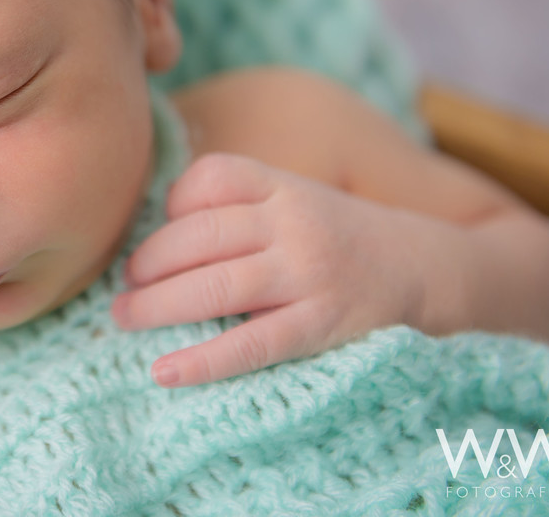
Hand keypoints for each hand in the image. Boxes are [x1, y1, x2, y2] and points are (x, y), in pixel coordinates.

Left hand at [112, 152, 438, 387]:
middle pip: (200, 235)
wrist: (426, 269)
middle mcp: (294, 223)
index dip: (174, 202)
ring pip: (216, 287)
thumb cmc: (337, 236)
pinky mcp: (322, 325)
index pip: (213, 176)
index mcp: (283, 185)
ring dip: (157, 306)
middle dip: (148, 263)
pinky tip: (165, 372)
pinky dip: (203, 360)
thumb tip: (154, 233)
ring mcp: (309, 274)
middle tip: (122, 286)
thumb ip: (238, 205)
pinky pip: (252, 344)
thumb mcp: (294, 199)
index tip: (162, 229)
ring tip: (123, 318)